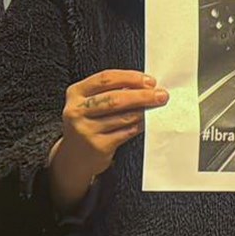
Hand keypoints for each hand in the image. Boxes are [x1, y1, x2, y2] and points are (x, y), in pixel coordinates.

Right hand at [49, 70, 167, 209]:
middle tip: (160, 95)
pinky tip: (146, 122)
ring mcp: (86, 130)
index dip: (130, 78)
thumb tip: (144, 85)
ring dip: (143, 111)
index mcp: (75, 93)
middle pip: (115, 98)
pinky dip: (139, 126)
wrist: (74, 157)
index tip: (149, 81)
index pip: (106, 78)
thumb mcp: (89, 103)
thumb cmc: (88, 123)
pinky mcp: (97, 146)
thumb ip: (110, 91)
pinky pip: (125, 132)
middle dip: (142, 95)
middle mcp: (77, 110)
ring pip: (122, 117)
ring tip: (156, 107)